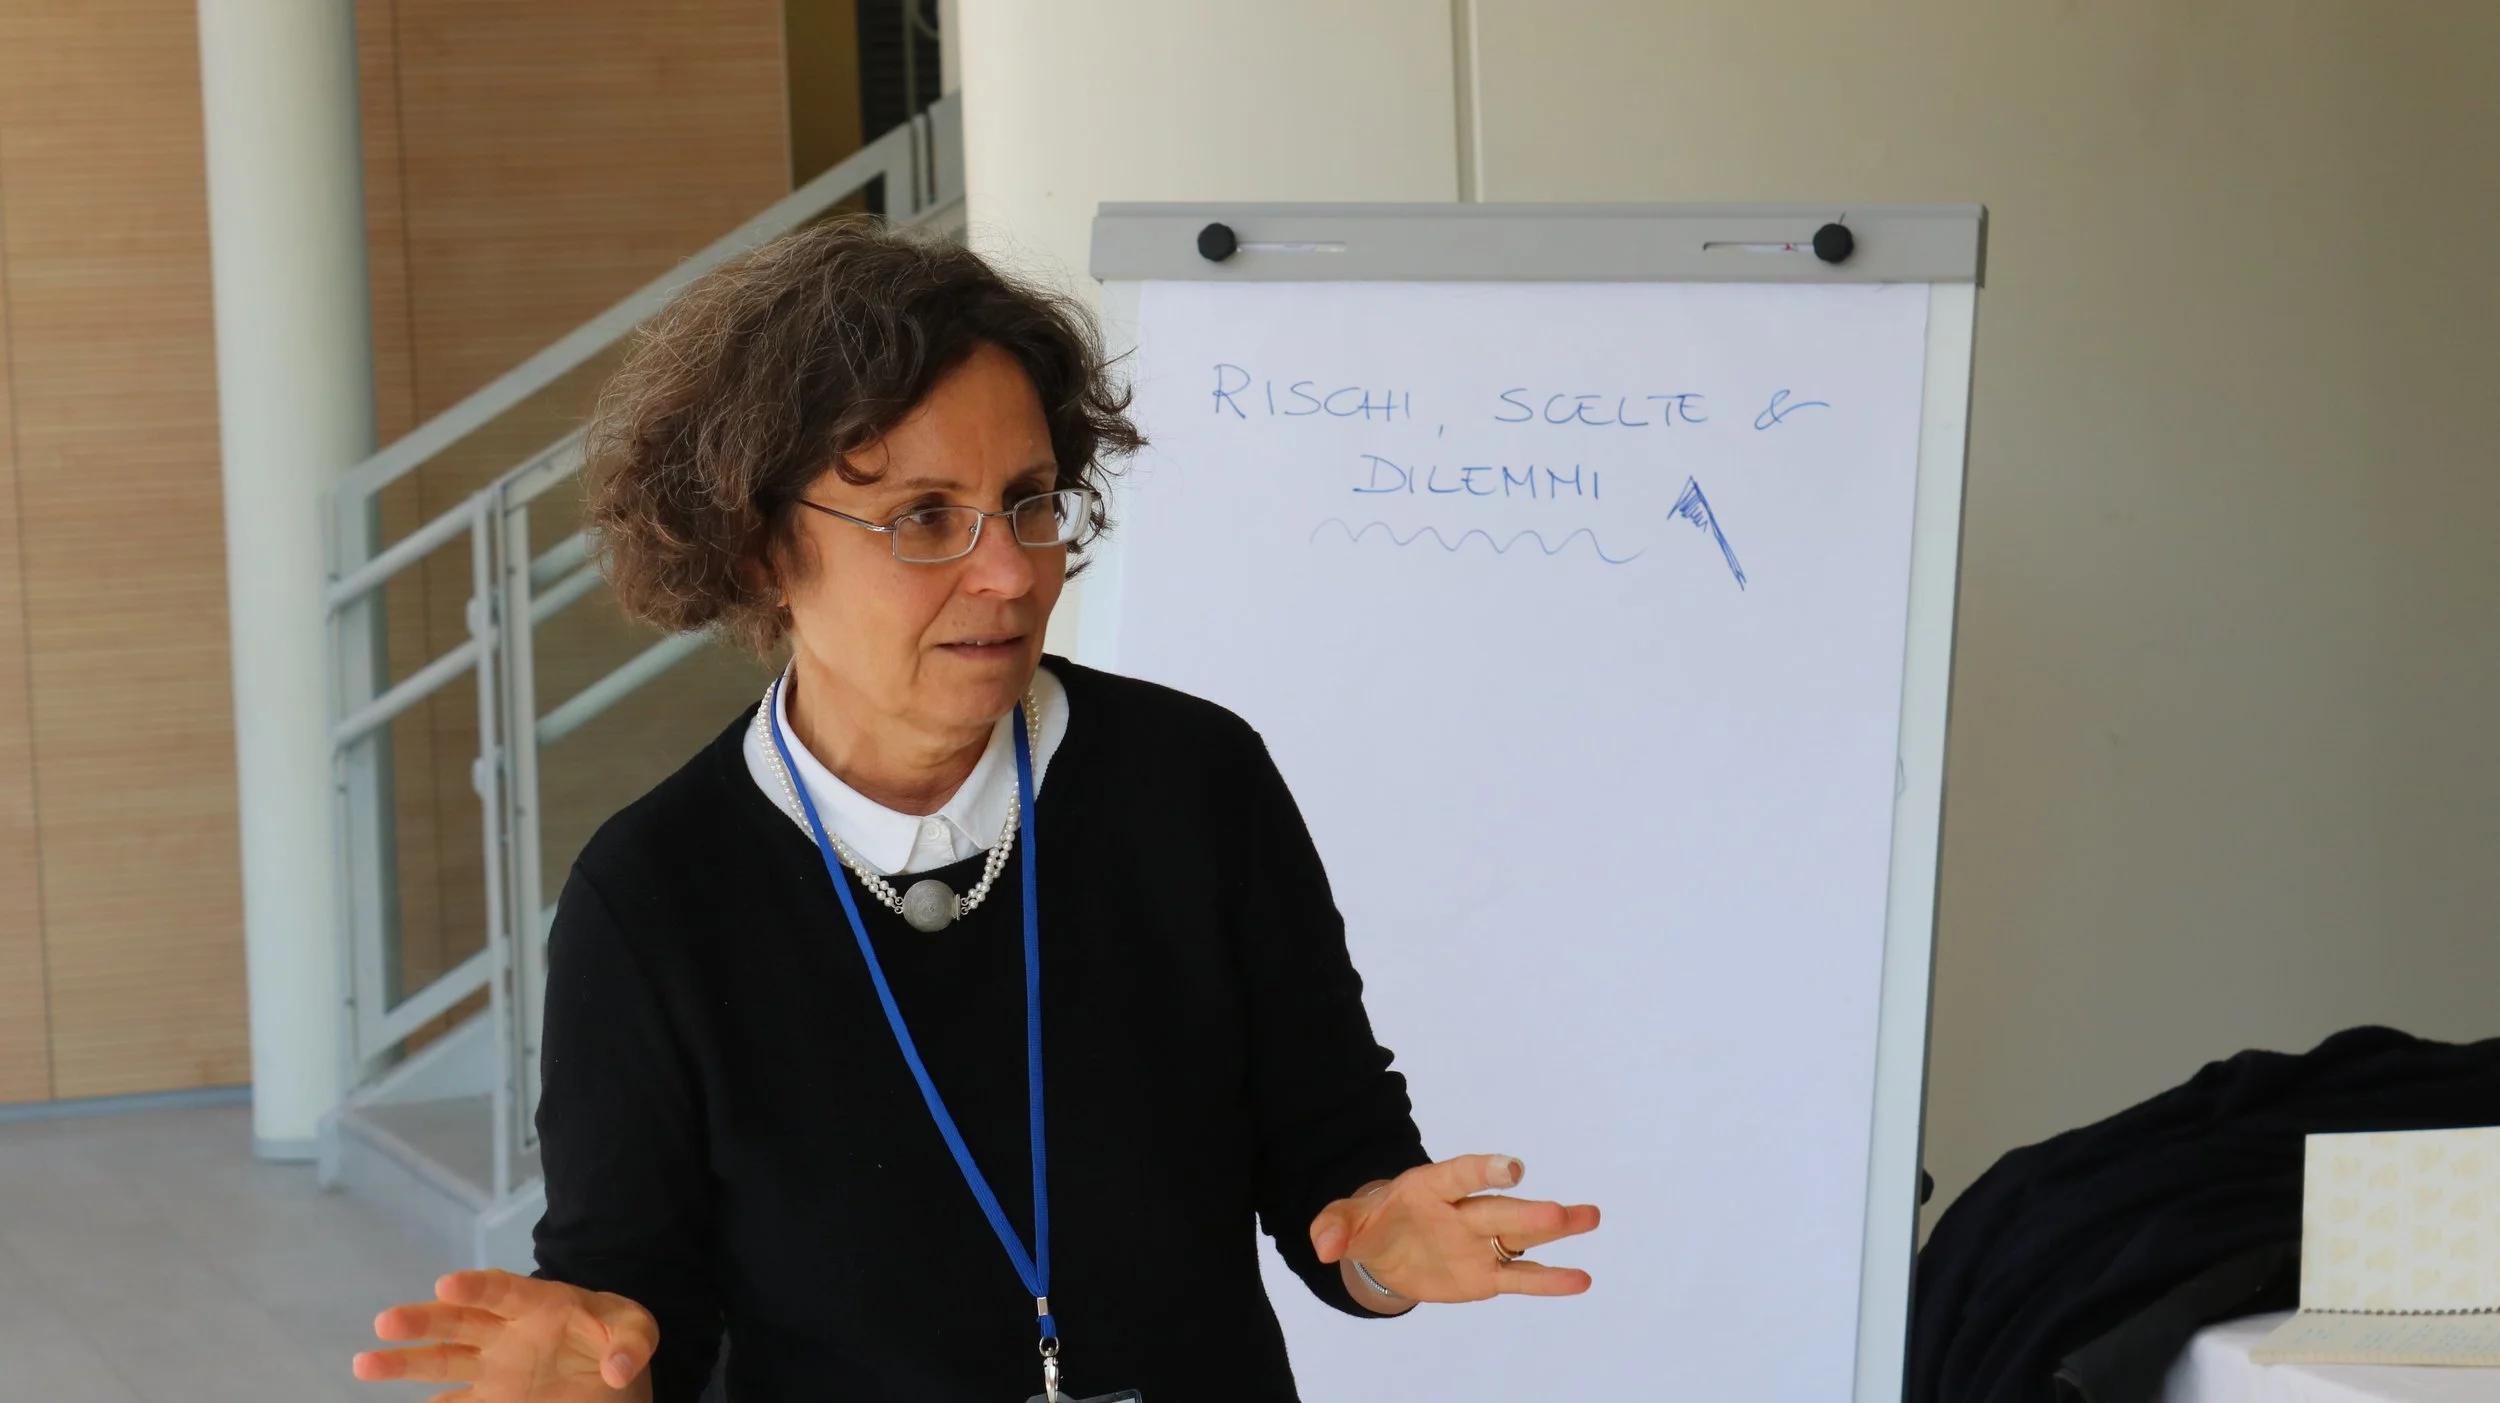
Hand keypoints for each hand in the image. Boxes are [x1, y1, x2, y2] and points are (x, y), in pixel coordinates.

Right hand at [352, 1269, 657, 1400]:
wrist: (610, 1378)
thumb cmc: (617, 1339)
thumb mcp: (638, 1331)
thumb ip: (632, 1343)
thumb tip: (619, 1368)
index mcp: (540, 1303)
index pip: (504, 1289)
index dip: (477, 1285)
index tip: (447, 1284)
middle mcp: (506, 1333)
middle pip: (458, 1321)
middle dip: (423, 1320)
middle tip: (387, 1323)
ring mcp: (493, 1368)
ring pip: (442, 1362)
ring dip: (404, 1362)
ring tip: (364, 1362)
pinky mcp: (489, 1401)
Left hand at [1308, 1153, 1599, 1304]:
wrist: (1384, 1248)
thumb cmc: (1371, 1223)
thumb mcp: (1345, 1221)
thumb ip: (1334, 1225)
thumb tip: (1323, 1246)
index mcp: (1430, 1188)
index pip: (1459, 1175)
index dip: (1484, 1170)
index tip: (1512, 1169)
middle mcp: (1462, 1211)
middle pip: (1497, 1212)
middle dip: (1526, 1213)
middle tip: (1559, 1212)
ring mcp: (1478, 1242)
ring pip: (1520, 1237)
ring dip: (1554, 1230)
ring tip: (1589, 1217)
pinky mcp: (1486, 1275)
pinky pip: (1520, 1278)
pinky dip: (1549, 1280)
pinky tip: (1581, 1279)